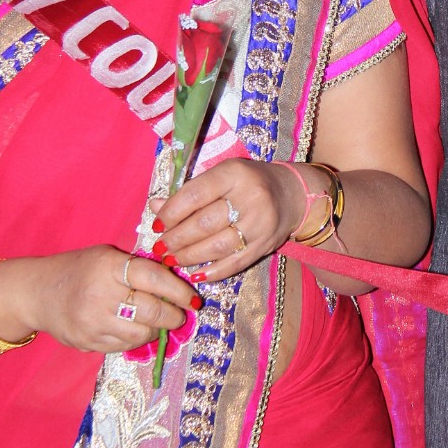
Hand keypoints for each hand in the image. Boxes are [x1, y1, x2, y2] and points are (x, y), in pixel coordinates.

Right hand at [0, 246, 194, 353]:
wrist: (36, 293)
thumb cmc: (78, 269)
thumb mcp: (105, 257)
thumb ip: (137, 269)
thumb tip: (176, 285)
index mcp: (108, 267)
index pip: (154, 279)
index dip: (179, 291)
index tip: (193, 299)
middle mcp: (101, 295)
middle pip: (152, 311)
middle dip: (174, 315)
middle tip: (181, 314)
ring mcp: (93, 323)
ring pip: (141, 333)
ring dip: (157, 329)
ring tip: (159, 322)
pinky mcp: (88, 343)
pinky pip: (125, 346)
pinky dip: (137, 339)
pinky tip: (137, 329)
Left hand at [150, 158, 305, 283]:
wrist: (293, 195)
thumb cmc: (249, 182)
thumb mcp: (221, 176)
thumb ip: (189, 192)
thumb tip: (154, 207)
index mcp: (234, 173)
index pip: (195, 194)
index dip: (171, 212)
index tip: (157, 225)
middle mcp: (250, 197)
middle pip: (204, 223)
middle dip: (177, 238)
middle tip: (160, 246)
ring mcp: (259, 224)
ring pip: (217, 246)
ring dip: (189, 256)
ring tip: (171, 259)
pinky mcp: (265, 246)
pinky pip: (234, 264)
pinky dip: (211, 272)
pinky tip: (195, 273)